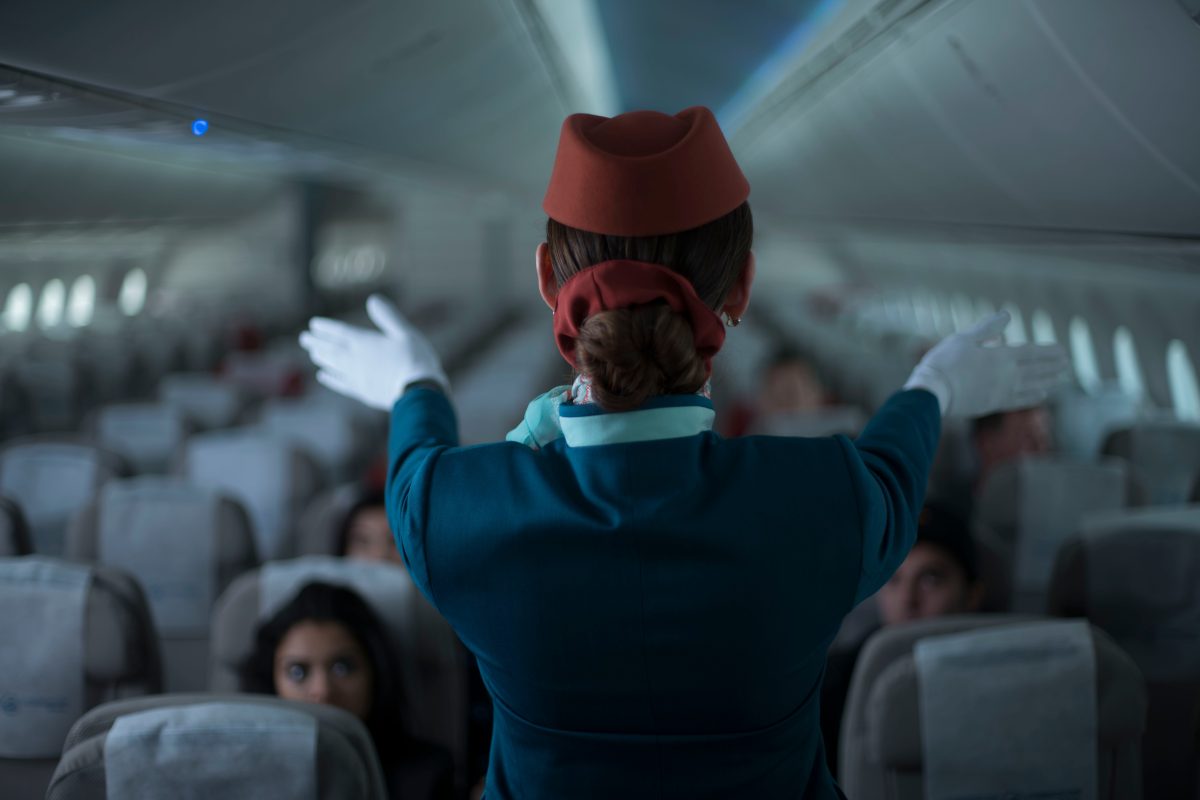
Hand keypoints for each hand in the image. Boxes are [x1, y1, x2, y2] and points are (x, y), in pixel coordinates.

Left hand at [299, 294, 448, 410]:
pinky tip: (322, 376)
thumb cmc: (415, 360)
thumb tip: (373, 299)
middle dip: (317, 342)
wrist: (418, 393)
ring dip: (322, 358)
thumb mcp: (405, 333)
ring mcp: (358, 378)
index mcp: (365, 343)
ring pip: (333, 366)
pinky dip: (330, 379)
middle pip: (332, 349)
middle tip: (303, 338)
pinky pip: (341, 384)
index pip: (340, 332)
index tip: (313, 324)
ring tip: (312, 353)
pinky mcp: (363, 393)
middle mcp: (356, 360)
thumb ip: (388, 317)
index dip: (326, 327)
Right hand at [903, 311, 1067, 416]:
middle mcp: (1007, 375)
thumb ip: (988, 328)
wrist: (933, 393)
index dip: (1048, 351)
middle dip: (1053, 366)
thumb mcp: (964, 338)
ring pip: (1032, 386)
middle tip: (1068, 363)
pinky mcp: (992, 404)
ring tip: (1061, 379)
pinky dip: (1032, 397)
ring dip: (1048, 381)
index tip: (1062, 350)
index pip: (1032, 353)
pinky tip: (1041, 395)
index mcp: (1001, 356)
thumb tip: (1008, 315)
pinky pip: (1019, 400)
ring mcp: (1001, 392)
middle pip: (1036, 370)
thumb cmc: (944, 362)